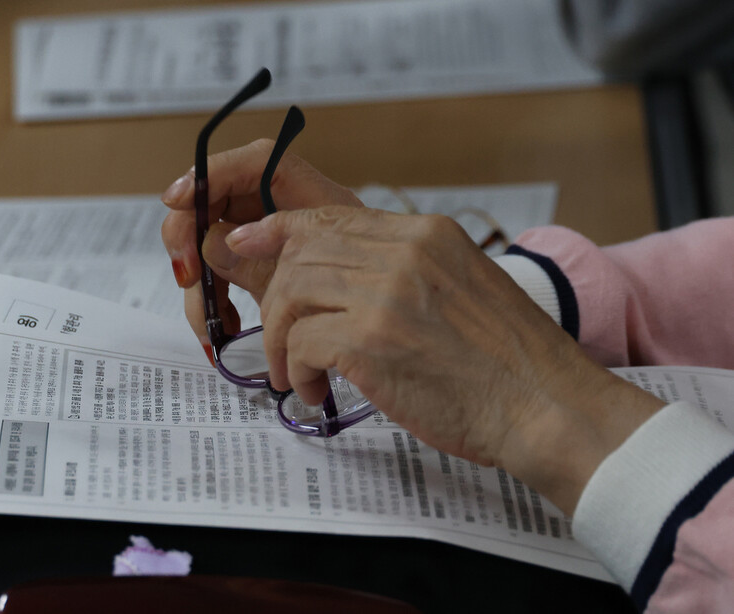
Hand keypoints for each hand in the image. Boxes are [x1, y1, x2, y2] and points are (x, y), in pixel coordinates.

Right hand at [160, 139, 362, 354]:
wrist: (376, 323)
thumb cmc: (354, 294)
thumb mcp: (303, 283)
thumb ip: (259, 262)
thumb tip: (209, 241)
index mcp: (301, 193)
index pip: (252, 162)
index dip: (210, 173)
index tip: (176, 199)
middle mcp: (274, 205)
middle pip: (213, 201)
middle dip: (189, 238)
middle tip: (187, 275)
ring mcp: (259, 232)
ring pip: (206, 242)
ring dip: (200, 286)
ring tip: (210, 327)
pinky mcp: (251, 261)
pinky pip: (217, 271)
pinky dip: (214, 300)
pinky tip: (221, 329)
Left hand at [225, 206, 662, 514]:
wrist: (548, 408)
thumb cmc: (506, 364)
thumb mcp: (459, 291)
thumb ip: (403, 273)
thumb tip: (341, 277)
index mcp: (427, 234)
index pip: (331, 217)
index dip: (279, 230)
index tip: (249, 243)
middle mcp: (406, 252)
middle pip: (302, 254)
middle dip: (277, 302)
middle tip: (281, 343)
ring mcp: (388, 293)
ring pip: (291, 293)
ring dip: (280, 339)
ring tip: (296, 373)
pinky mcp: (372, 339)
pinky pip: (300, 341)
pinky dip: (297, 370)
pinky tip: (317, 392)